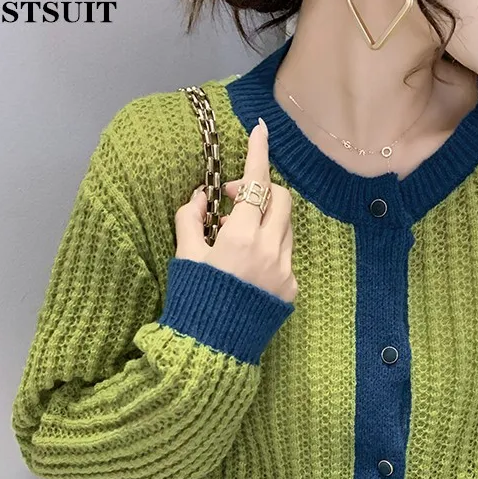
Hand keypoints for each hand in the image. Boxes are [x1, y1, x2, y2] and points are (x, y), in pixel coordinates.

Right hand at [174, 117, 296, 303]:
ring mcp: (285, 270)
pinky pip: (286, 254)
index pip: (256, 184)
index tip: (262, 130)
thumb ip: (190, 218)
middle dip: (261, 190)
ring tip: (238, 236)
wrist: (214, 348)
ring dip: (267, 218)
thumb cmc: (194, 299)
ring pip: (286, 226)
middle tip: (232, 201)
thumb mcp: (185, 255)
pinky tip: (248, 266)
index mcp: (243, 238)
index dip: (259, 153)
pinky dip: (270, 247)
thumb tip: (202, 197)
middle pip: (281, 199)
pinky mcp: (291, 288)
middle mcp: (271, 250)